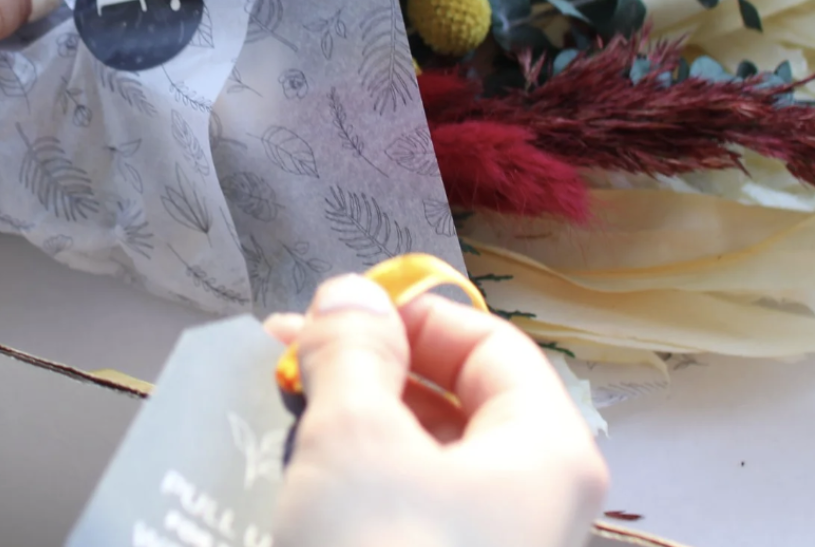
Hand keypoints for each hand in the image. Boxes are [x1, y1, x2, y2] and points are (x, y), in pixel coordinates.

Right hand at [264, 275, 607, 546]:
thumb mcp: (357, 436)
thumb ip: (351, 350)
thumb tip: (351, 293)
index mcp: (546, 451)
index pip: (490, 344)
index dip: (411, 316)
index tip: (331, 313)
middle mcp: (533, 505)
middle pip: (454, 406)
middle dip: (364, 372)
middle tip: (281, 359)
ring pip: (420, 465)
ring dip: (346, 429)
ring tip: (268, 418)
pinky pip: (401, 520)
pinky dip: (347, 492)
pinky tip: (285, 489)